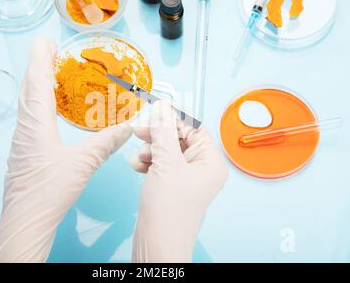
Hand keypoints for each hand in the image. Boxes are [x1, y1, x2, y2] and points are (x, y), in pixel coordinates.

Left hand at [0, 38, 131, 262]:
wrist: (26, 218)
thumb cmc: (49, 191)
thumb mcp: (83, 163)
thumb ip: (105, 143)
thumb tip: (126, 128)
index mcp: (36, 123)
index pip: (36, 81)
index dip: (40, 58)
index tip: (46, 42)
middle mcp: (25, 127)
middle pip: (28, 89)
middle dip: (38, 68)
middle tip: (50, 55)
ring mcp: (21, 140)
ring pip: (27, 104)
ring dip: (37, 86)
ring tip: (50, 78)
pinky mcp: (22, 152)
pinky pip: (29, 119)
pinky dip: (38, 106)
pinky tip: (48, 114)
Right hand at [130, 101, 227, 261]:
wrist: (158, 243)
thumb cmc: (169, 210)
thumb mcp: (166, 162)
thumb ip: (163, 131)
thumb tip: (162, 107)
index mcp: (211, 163)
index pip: (195, 129)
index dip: (175, 119)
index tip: (156, 112)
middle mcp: (202, 170)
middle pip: (180, 140)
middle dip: (159, 136)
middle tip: (141, 131)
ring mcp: (186, 179)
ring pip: (168, 152)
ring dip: (151, 150)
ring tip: (140, 157)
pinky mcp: (172, 187)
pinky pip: (161, 166)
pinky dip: (149, 163)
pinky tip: (138, 166)